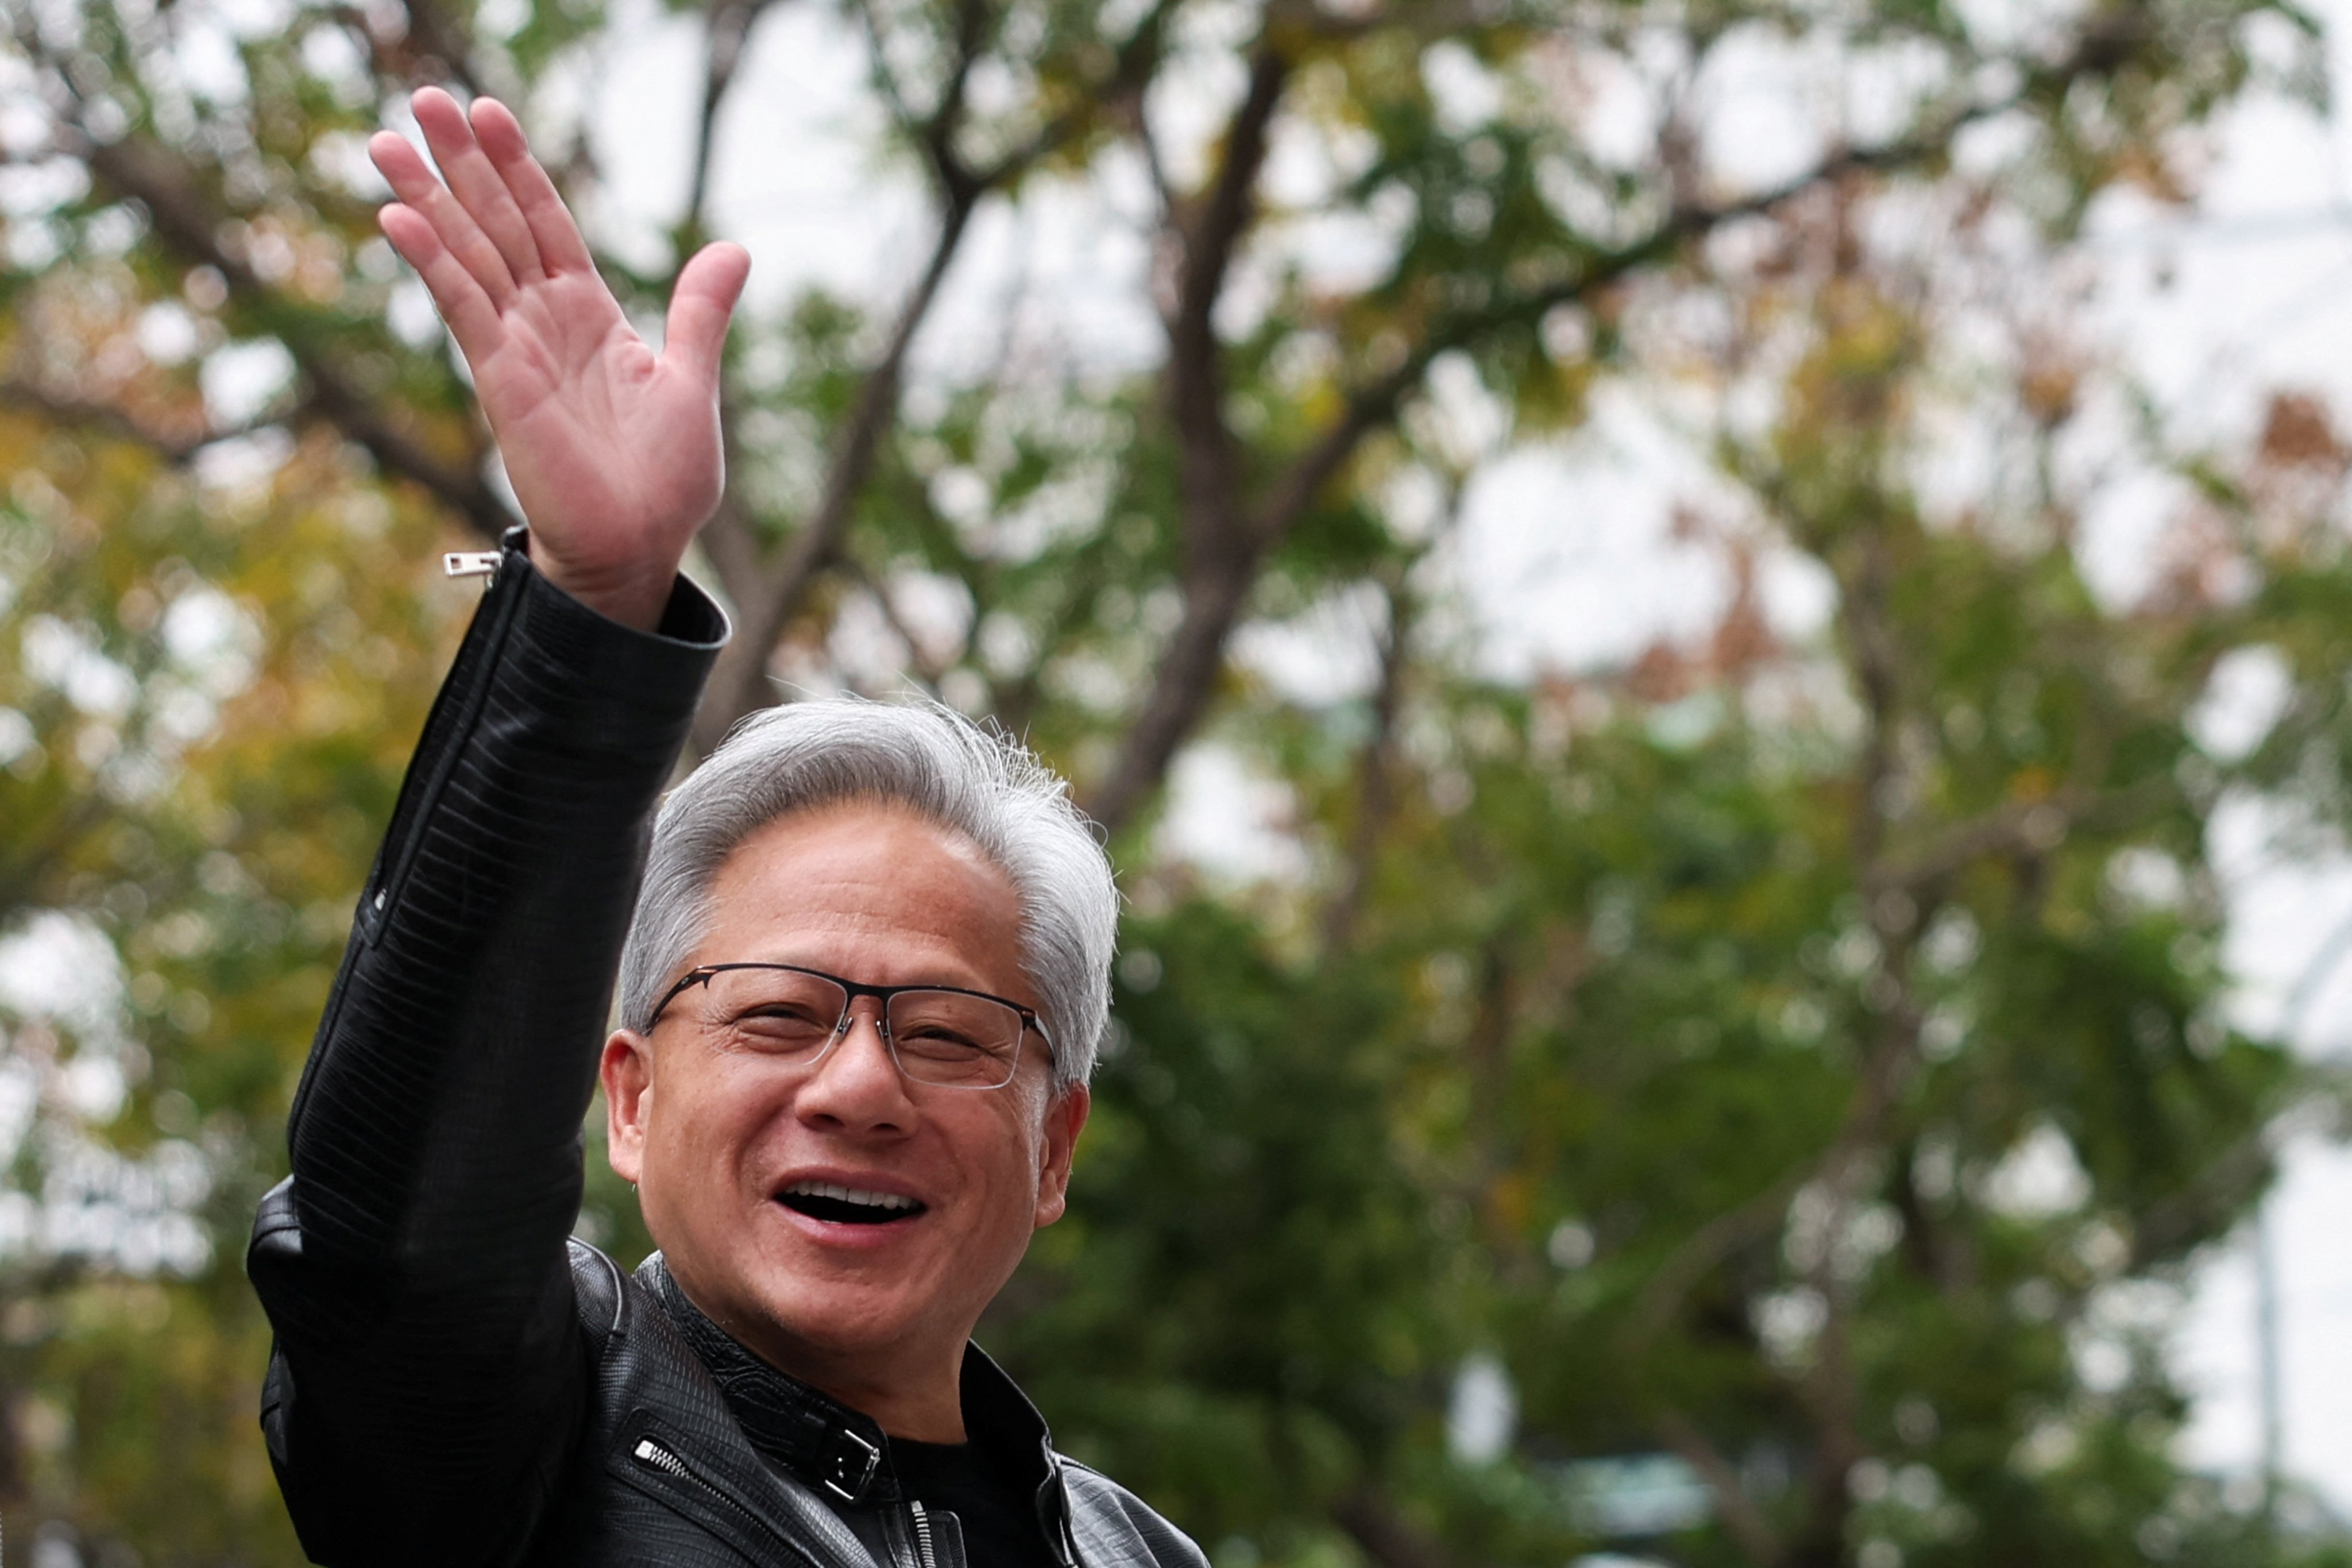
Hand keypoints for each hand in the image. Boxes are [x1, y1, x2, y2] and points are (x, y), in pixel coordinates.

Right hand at [370, 88, 750, 630]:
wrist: (640, 546)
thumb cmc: (664, 479)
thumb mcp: (691, 379)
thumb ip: (699, 312)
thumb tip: (733, 249)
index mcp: (591, 314)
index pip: (548, 223)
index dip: (520, 168)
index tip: (489, 112)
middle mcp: (546, 322)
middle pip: (497, 223)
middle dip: (462, 162)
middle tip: (424, 97)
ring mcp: (518, 348)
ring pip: (468, 255)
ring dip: (429, 197)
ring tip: (386, 138)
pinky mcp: (502, 380)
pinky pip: (463, 309)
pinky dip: (434, 262)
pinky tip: (399, 216)